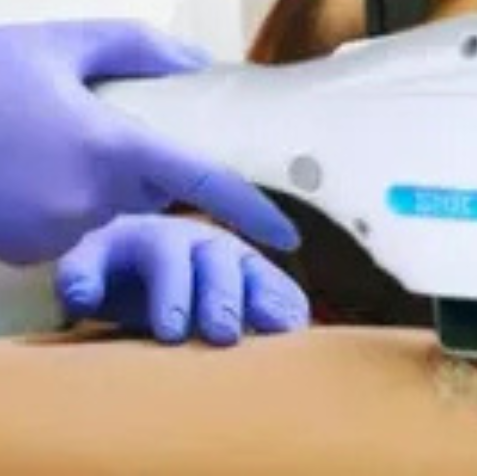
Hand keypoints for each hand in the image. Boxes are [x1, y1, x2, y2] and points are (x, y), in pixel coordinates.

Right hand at [0, 20, 297, 264]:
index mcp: (112, 149)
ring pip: (115, 208)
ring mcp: (56, 232)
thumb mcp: (61, 43)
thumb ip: (139, 47)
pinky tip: (29, 165)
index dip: (251, 209)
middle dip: (149, 164)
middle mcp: (92, 201)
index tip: (288, 233)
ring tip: (50, 138)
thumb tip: (199, 61)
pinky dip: (69, 198)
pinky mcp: (27, 250)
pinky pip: (74, 224)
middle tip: (102, 124)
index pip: (203, 184)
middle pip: (157, 192)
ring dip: (103, 180)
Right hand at [55, 216, 309, 345]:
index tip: (286, 327)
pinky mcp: (92, 253)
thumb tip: (298, 326)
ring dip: (171, 291)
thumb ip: (266, 307)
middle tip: (224, 334)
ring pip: (164, 255)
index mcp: (230, 255)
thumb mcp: (229, 302)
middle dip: (223, 296)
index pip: (257, 271)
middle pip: (216, 258)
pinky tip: (82, 303)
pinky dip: (82, 280)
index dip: (269, 295)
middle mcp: (193, 240)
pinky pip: (85, 263)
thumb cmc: (186, 293)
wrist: (114, 264)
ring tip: (171, 332)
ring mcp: (143, 239)